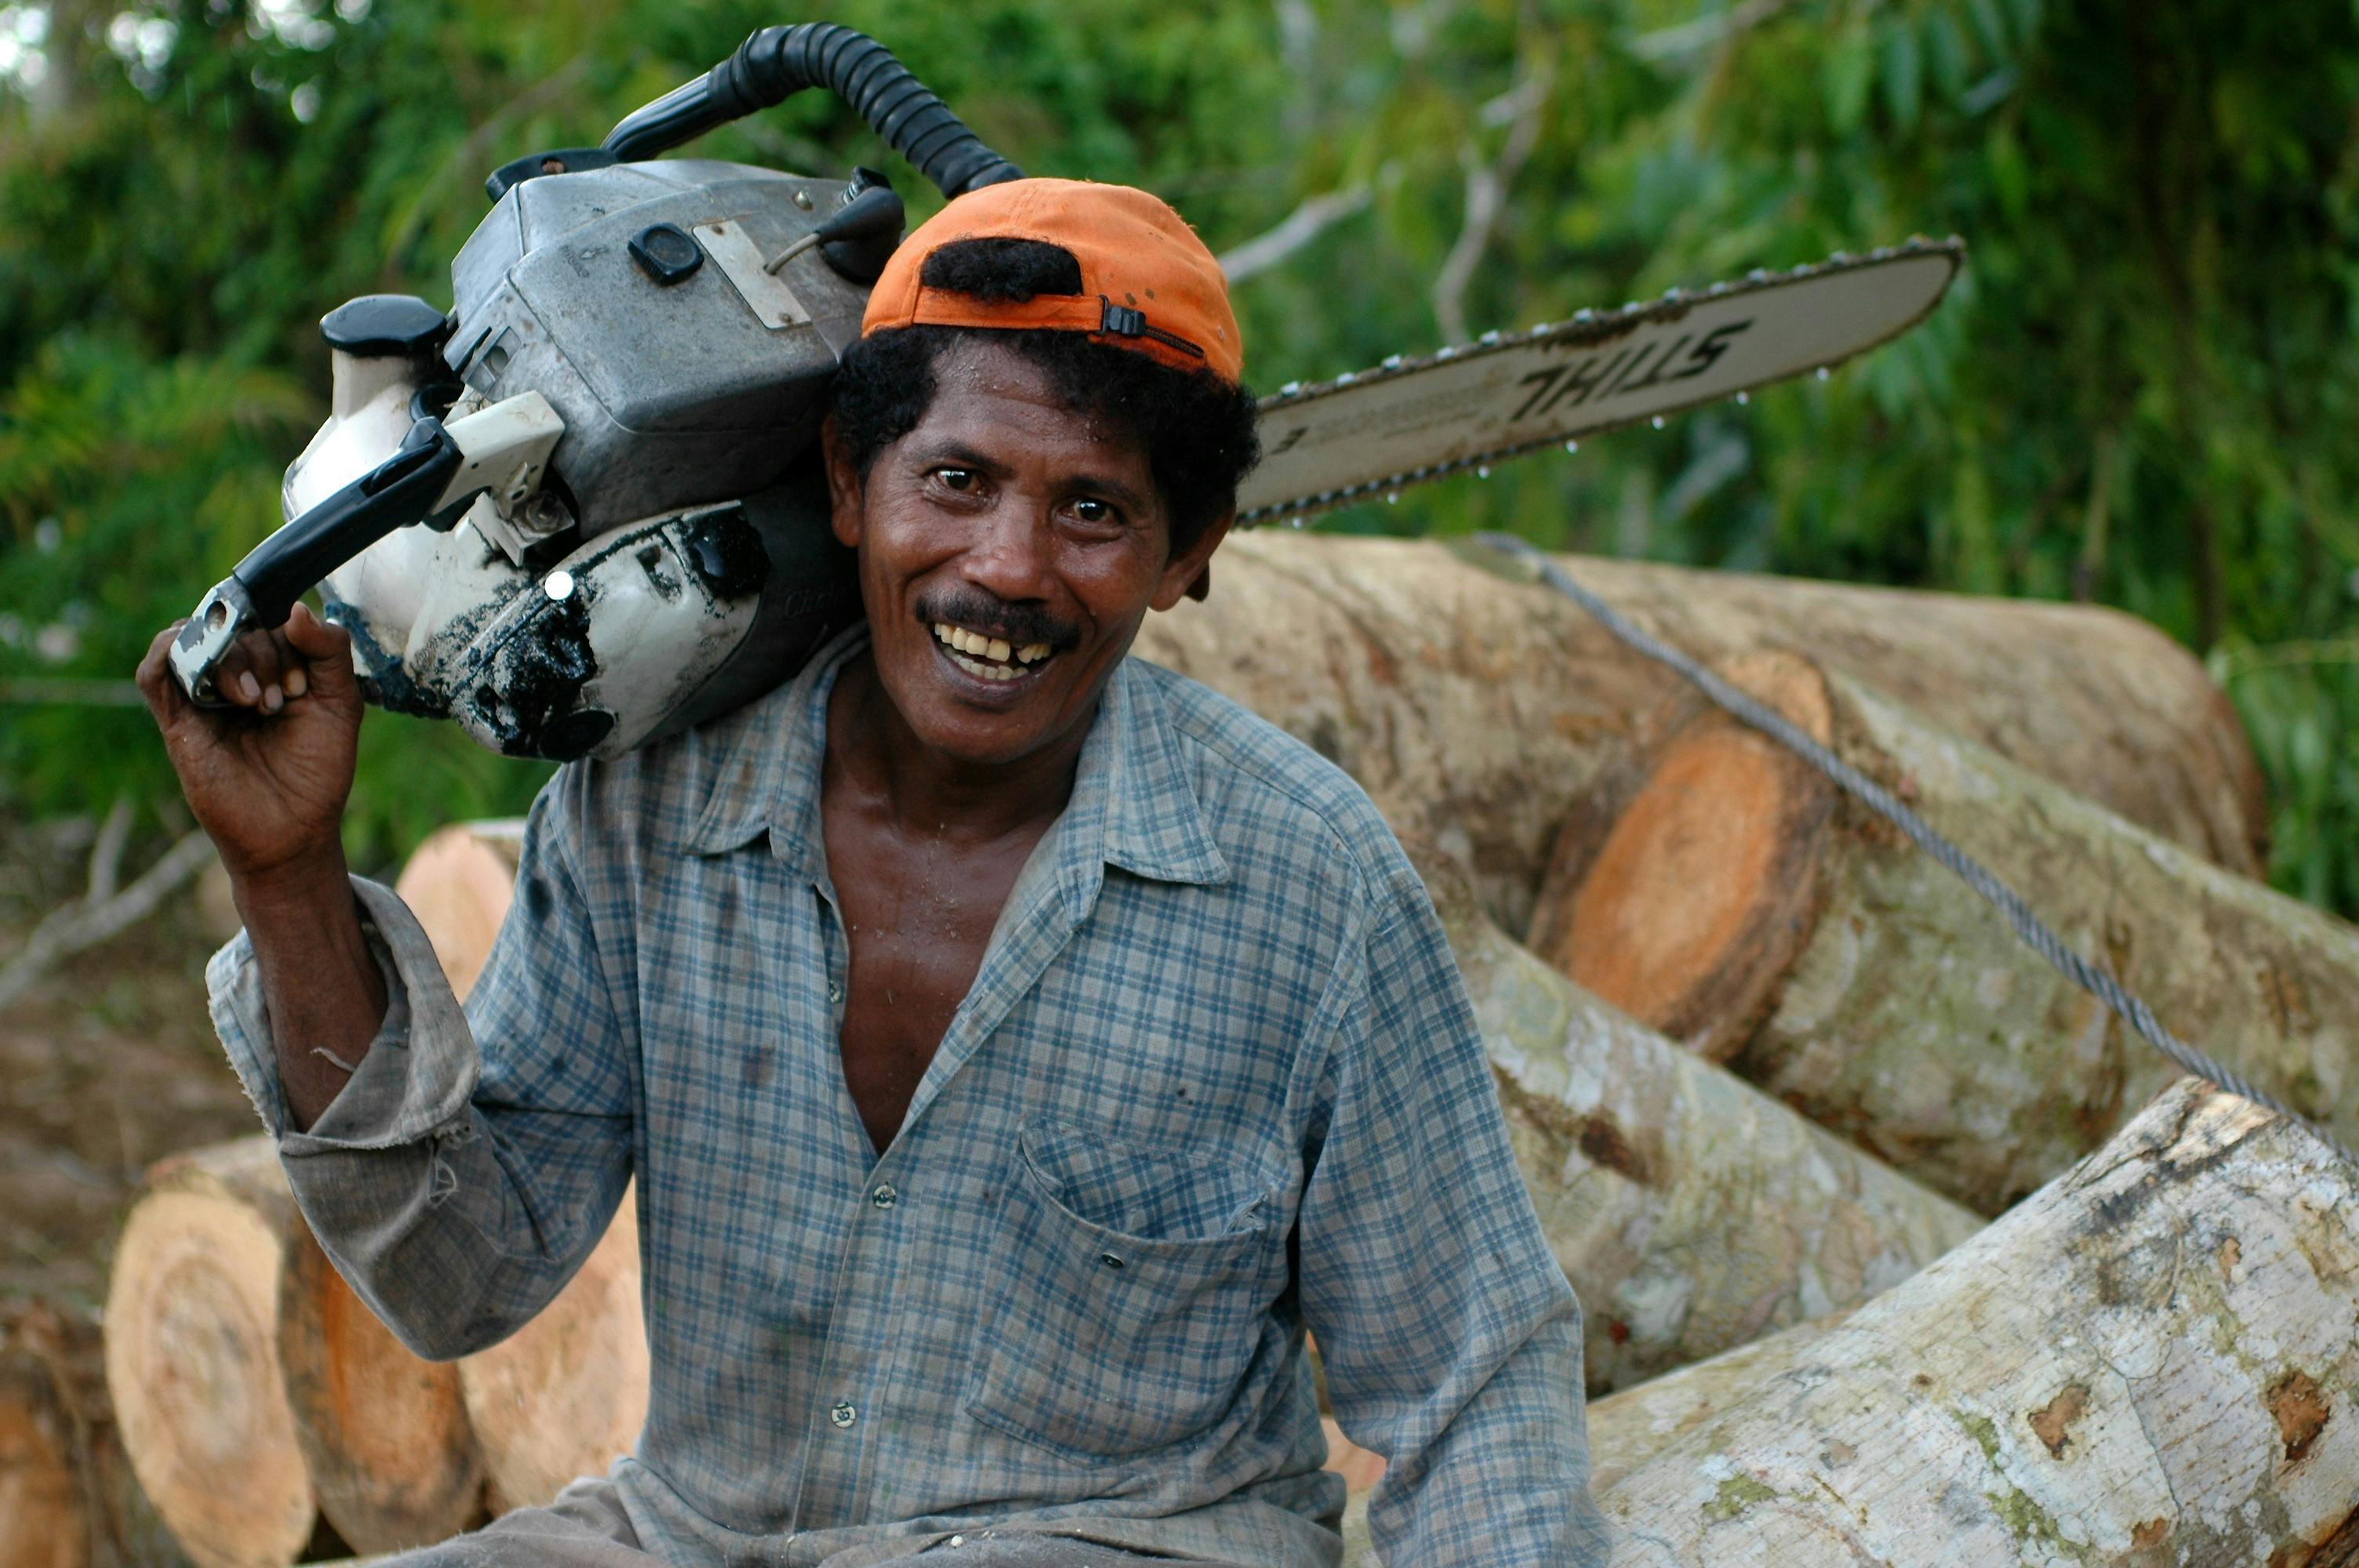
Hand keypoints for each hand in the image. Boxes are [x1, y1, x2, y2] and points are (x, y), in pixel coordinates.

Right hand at [136, 603, 364, 885]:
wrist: (295, 831)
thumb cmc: (318, 770)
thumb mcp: (340, 702)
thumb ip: (330, 651)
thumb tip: (296, 609)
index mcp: (273, 670)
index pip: (267, 621)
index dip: (285, 637)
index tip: (303, 684)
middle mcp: (236, 679)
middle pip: (232, 629)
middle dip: (261, 656)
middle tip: (279, 701)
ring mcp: (204, 700)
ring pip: (196, 643)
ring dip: (228, 660)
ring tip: (255, 702)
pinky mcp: (178, 723)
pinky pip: (154, 673)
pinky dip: (170, 652)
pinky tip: (201, 662)